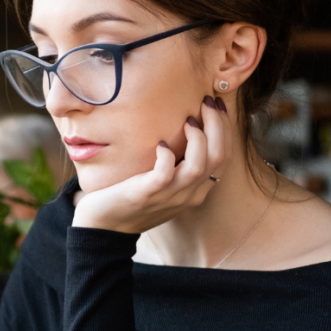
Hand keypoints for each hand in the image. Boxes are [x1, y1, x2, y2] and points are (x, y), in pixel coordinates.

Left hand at [72, 95, 231, 233]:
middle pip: (219, 157)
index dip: (225, 129)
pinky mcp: (147, 194)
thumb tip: (185, 129)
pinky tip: (160, 144)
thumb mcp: (164, 184)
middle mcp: (189, 194)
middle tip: (208, 102)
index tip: (217, 106)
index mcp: (196, 190)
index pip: (224, 158)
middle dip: (218, 125)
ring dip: (198, 138)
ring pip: (200, 165)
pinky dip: (167, 156)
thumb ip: (179, 165)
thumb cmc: (133, 199)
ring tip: (188, 120)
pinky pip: (166, 173)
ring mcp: (169, 196)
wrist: (105, 228)